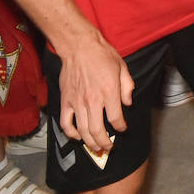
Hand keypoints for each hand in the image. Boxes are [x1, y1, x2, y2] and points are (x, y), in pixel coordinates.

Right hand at [58, 30, 133, 152]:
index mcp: (109, 92)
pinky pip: (66, 123)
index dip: (121, 127)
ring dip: (90, 143)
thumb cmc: (102, 55)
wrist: (79, 46)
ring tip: (96, 147)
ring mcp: (77, 102)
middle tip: (109, 147)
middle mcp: (93, 100)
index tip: (122, 128)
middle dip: (105, 143)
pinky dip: (71, 133)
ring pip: (83, 131)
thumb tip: (128, 103)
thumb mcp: (122, 67)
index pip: (116, 119)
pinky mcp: (66, 101)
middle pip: (98, 131)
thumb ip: (127, 87)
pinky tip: (78, 136)